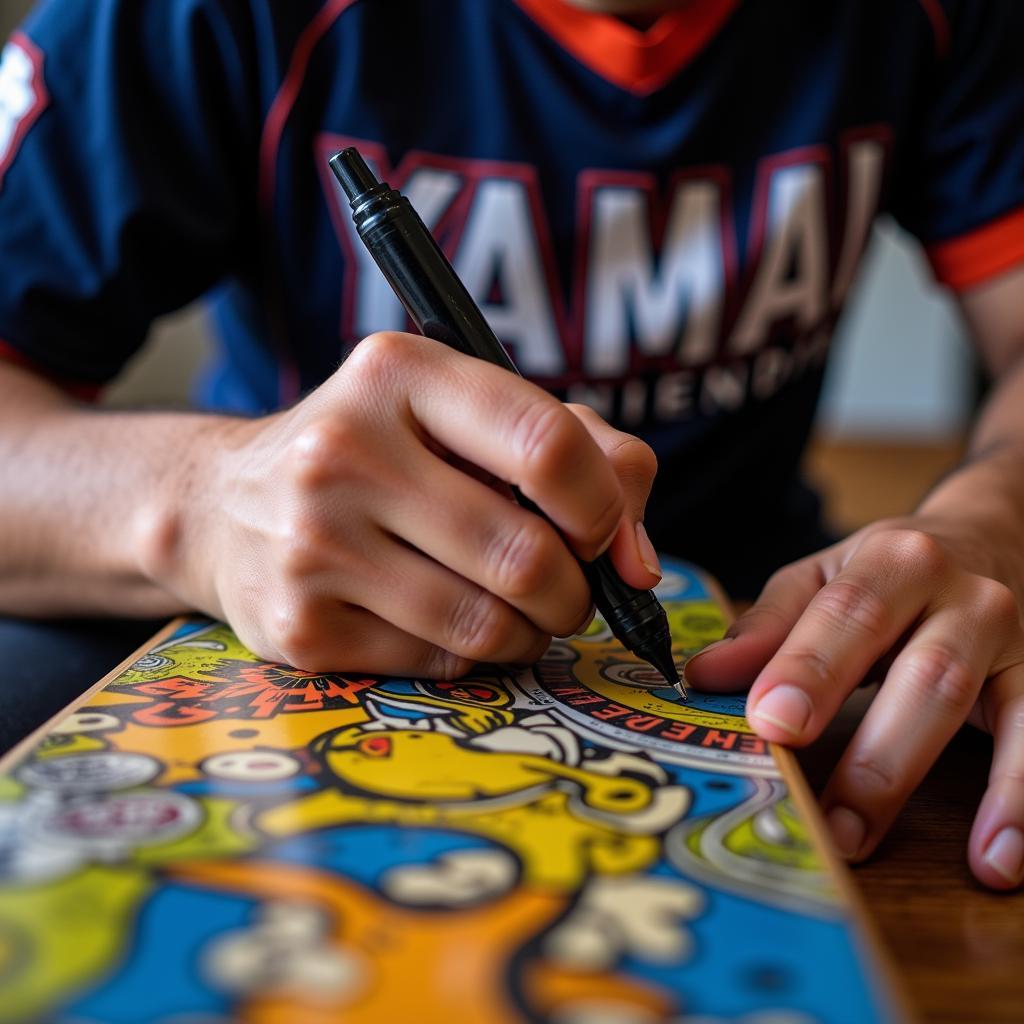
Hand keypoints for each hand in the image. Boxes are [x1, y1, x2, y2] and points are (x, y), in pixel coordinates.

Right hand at [141, 331, 659, 677]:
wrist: (226, 505)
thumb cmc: (380, 454)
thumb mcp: (467, 416)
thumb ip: (587, 455)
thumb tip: (639, 560)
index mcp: (400, 373)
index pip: (546, 445)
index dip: (602, 506)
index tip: (603, 533)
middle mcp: (344, 451)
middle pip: (527, 555)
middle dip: (574, 589)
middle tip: (564, 586)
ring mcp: (313, 544)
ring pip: (489, 623)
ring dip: (531, 629)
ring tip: (515, 606)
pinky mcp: (297, 626)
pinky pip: (441, 661)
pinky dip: (472, 653)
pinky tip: (449, 620)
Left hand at [685, 515, 1023, 889]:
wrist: (992, 540)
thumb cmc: (889, 574)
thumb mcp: (826, 579)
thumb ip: (769, 627)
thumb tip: (703, 678)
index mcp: (893, 560)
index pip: (848, 613)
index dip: (809, 667)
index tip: (771, 721)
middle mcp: (963, 595)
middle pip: (923, 674)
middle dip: (873, 748)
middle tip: (828, 818)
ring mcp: (1010, 640)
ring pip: (974, 712)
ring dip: (933, 788)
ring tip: (888, 849)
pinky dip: (1020, 802)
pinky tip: (998, 861)